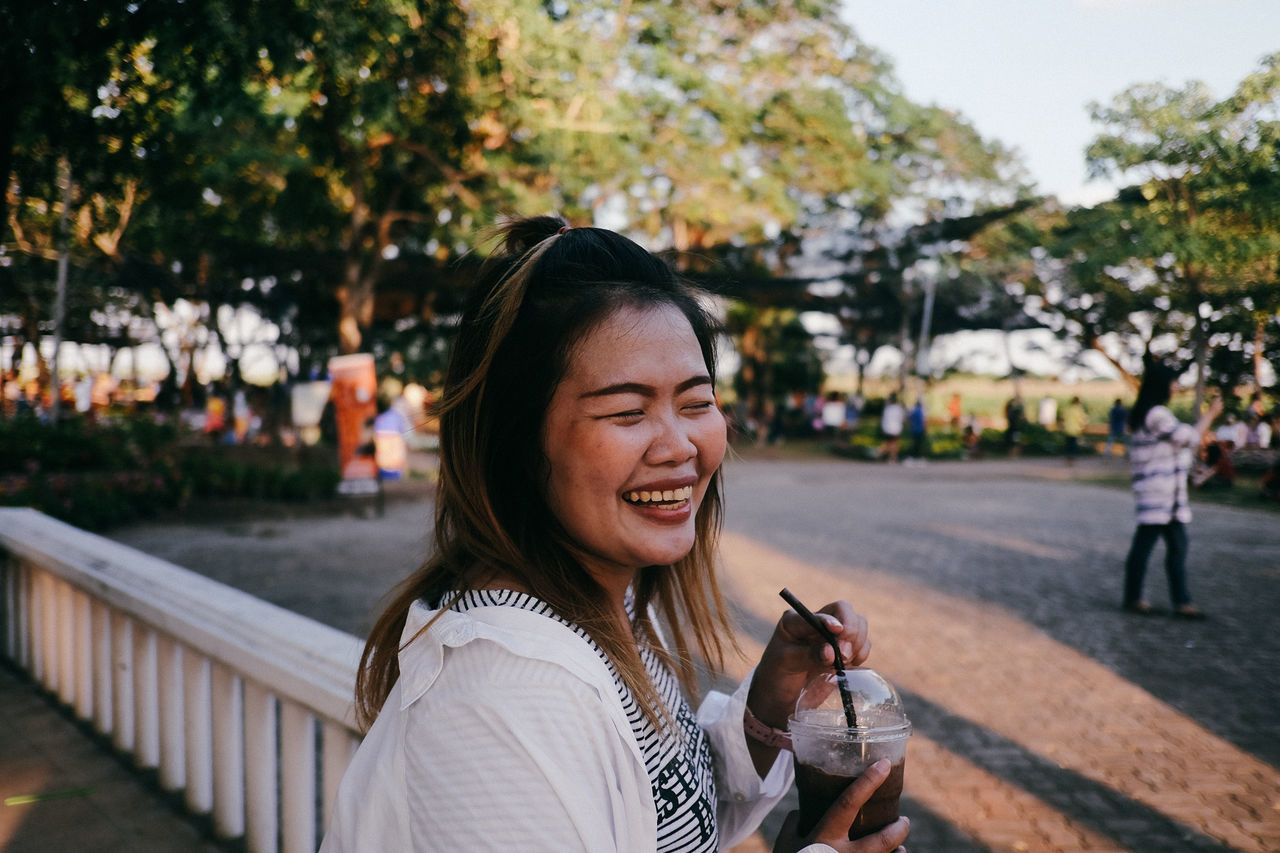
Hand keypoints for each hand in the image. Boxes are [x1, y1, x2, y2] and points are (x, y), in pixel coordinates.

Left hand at [748, 599, 870, 730]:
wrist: (781, 696)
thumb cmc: (777, 675)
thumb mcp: (786, 663)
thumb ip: (808, 655)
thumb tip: (832, 652)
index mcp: (797, 620)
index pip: (822, 612)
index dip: (833, 620)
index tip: (837, 632)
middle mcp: (817, 623)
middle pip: (846, 611)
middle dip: (851, 632)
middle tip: (844, 655)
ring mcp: (833, 635)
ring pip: (859, 625)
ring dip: (857, 643)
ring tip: (843, 662)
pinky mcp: (844, 650)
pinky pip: (863, 644)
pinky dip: (862, 654)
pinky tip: (848, 666)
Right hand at [772, 759, 909, 852]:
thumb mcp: (784, 844)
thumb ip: (794, 823)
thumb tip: (802, 812)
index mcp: (825, 838)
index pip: (849, 802)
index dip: (868, 782)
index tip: (883, 764)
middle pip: (884, 839)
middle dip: (899, 828)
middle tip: (903, 820)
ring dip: (898, 852)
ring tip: (899, 847)